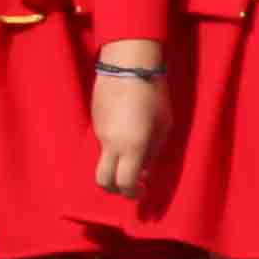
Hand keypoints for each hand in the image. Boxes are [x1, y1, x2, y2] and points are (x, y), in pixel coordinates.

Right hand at [89, 59, 168, 195]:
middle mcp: (111, 145)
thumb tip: (145, 170)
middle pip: (103, 181)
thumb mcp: (164, 125)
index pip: (125, 184)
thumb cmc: (154, 93)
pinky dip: (113, 146)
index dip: (133, 194)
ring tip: (135, 150)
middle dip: (115, 189)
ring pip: (103, 159)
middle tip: (130, 185)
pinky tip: (127, 129)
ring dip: (116, 164)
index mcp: (132, 148)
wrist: (126, 65)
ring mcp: (99, 133)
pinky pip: (103, 142)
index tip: (142, 192)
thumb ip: (154, 151)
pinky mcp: (94, 121)